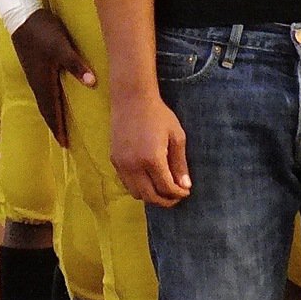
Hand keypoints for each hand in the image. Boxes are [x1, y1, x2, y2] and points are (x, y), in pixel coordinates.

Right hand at [10, 9, 95, 146]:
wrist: (21, 16)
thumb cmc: (42, 32)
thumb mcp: (61, 46)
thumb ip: (75, 64)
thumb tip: (92, 83)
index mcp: (43, 81)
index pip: (51, 110)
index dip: (58, 127)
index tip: (64, 144)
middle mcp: (36, 82)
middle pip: (45, 109)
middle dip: (54, 124)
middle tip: (62, 140)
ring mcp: (33, 74)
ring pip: (43, 100)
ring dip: (51, 113)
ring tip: (58, 123)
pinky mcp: (33, 66)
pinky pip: (42, 90)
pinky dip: (48, 100)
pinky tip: (53, 96)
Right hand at [109, 89, 191, 206]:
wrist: (132, 99)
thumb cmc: (158, 115)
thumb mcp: (176, 136)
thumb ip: (180, 164)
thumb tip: (185, 186)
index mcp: (152, 159)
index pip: (166, 188)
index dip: (178, 194)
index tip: (185, 192)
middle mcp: (134, 166)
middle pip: (150, 196)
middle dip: (165, 200)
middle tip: (175, 197)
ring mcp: (122, 164)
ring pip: (136, 193)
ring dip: (150, 196)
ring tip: (162, 188)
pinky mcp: (114, 160)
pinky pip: (126, 183)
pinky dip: (138, 187)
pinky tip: (148, 179)